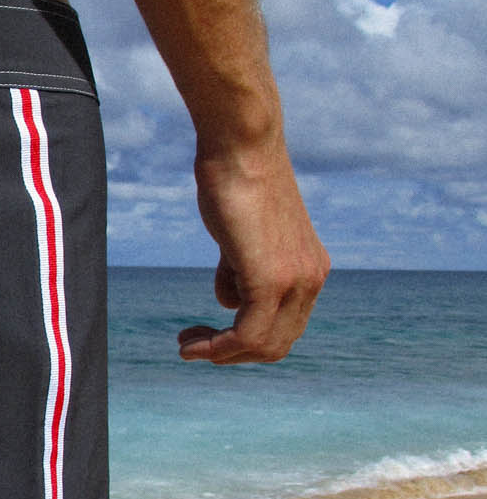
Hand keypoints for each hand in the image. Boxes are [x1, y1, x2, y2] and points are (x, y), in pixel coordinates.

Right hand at [177, 140, 329, 363]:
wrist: (241, 144)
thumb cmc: (235, 179)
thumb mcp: (240, 234)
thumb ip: (238, 268)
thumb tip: (228, 299)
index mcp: (309, 267)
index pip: (283, 325)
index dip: (244, 340)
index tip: (204, 335)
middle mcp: (311, 278)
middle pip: (276, 343)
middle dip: (231, 353)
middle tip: (190, 345)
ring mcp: (295, 280)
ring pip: (264, 345)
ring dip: (221, 353)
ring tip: (187, 346)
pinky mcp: (271, 279)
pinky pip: (248, 334)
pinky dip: (219, 348)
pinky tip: (192, 344)